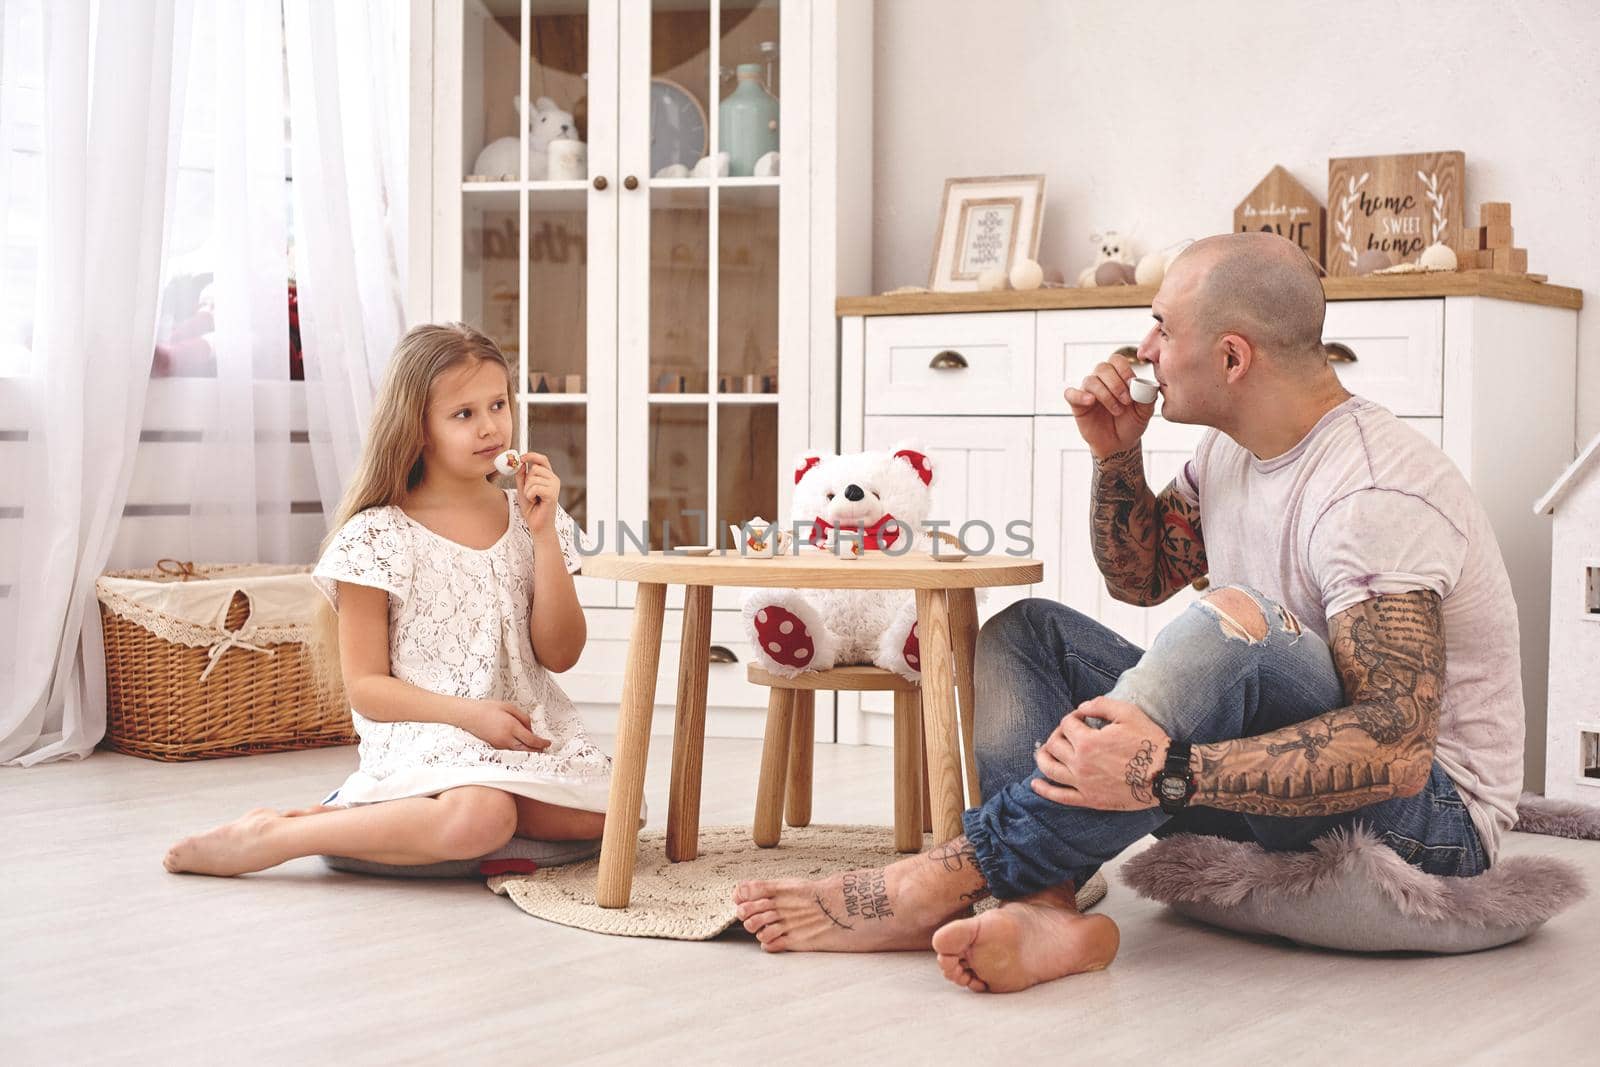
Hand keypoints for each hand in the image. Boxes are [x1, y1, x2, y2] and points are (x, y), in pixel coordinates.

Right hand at [458, 698, 550, 752]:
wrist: (469, 716)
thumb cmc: (488, 708)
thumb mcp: (509, 707)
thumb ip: (522, 717)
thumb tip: (530, 728)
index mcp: (511, 727)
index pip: (532, 740)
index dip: (542, 743)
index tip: (548, 743)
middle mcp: (506, 739)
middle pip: (527, 750)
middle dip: (537, 750)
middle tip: (545, 748)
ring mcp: (500, 744)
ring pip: (519, 751)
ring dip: (529, 751)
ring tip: (536, 748)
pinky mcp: (495, 746)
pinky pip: (511, 750)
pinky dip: (519, 749)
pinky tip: (522, 745)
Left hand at [513, 451, 560, 533]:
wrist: (538, 525)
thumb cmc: (532, 508)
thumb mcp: (523, 488)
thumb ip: (521, 476)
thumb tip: (520, 464)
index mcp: (548, 476)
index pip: (542, 460)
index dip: (531, 456)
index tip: (521, 458)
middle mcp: (554, 479)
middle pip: (534, 469)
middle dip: (526, 481)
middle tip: (530, 493)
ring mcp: (554, 486)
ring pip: (532, 478)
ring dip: (527, 490)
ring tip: (533, 499)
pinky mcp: (552, 494)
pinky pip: (534, 488)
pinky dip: (529, 495)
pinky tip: (535, 502)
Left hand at [1031, 696, 1169, 810]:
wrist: (1165, 774)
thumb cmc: (1149, 742)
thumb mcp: (1128, 713)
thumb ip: (1100, 705)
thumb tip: (1080, 708)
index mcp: (1088, 742)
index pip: (1066, 724)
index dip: (1072, 718)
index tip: (1082, 719)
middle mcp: (1080, 763)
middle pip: (1054, 744)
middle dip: (1058, 734)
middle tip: (1068, 733)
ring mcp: (1083, 784)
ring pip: (1049, 768)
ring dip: (1042, 757)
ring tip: (1043, 751)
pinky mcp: (1089, 800)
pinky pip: (1059, 797)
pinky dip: (1044, 790)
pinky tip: (1036, 784)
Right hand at [1063, 345, 1154, 459]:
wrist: (1119, 444)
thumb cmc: (1131, 423)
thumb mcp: (1145, 411)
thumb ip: (1147, 396)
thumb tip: (1145, 384)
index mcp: (1118, 376)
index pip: (1117, 360)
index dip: (1124, 370)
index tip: (1132, 385)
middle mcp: (1101, 380)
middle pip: (1102, 367)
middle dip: (1116, 384)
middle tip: (1126, 401)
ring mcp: (1088, 391)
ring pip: (1091, 380)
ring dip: (1105, 394)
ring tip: (1117, 410)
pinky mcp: (1077, 404)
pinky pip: (1070, 393)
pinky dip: (1079, 395)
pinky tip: (1090, 401)